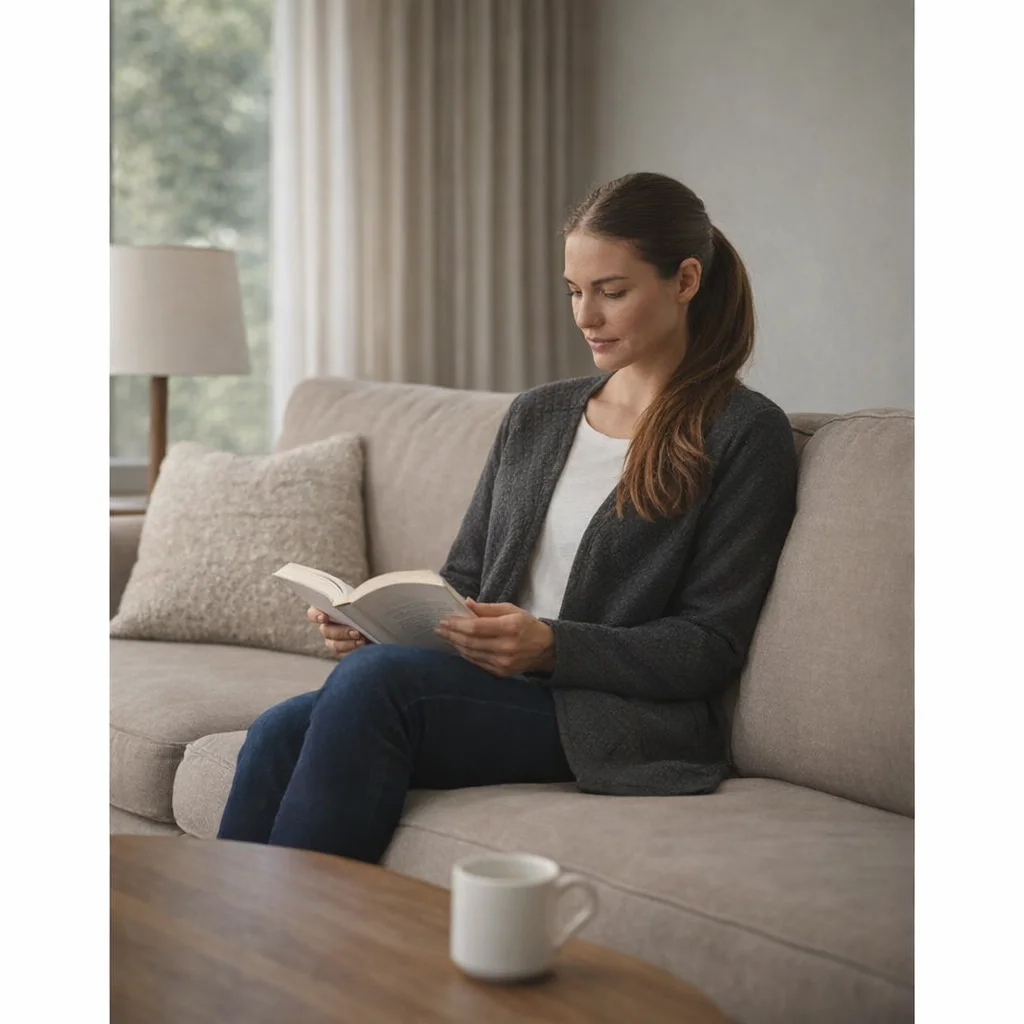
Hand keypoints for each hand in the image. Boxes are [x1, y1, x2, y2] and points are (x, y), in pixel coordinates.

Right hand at [306, 606, 370, 658]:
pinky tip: (364, 648)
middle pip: (326, 631)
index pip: (313, 613)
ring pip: (334, 644)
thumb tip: (356, 602)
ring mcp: (334, 640)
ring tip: (363, 641)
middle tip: (357, 632)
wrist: (381, 620)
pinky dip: (353, 652)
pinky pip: (343, 654)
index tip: (325, 617)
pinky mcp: (343, 651)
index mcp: (327, 609)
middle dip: (341, 632)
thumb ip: (355, 600)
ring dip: (349, 644)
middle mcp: (327, 626)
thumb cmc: (369, 607)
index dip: (316, 615)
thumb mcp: (363, 600)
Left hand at [435, 599, 554, 676]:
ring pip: (471, 653)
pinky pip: (476, 662)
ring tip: (445, 636)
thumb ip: (488, 608)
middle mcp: (506, 647)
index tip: (445, 619)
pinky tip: (458, 646)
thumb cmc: (527, 625)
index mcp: (510, 627)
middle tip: (439, 628)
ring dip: (455, 644)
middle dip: (451, 634)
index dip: (457, 624)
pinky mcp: (500, 672)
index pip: (476, 627)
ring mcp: (503, 663)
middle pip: (470, 642)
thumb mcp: (512, 609)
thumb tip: (466, 603)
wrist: (546, 650)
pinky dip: (465, 653)